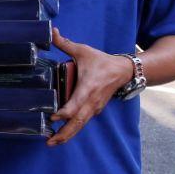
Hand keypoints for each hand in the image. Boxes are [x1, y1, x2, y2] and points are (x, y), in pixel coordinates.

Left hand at [47, 29, 132, 146]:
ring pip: (81, 125)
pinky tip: (62, 135)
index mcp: (88, 87)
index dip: (64, 112)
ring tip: (53, 143)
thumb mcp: (83, 50)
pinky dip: (73, 129)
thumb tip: (52, 30)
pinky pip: (83, 122)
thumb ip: (65, 43)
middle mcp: (92, 101)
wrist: (125, 70)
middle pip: (78, 122)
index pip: (75, 104)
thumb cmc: (102, 61)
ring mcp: (95, 107)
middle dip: (64, 133)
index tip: (52, 117)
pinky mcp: (95, 109)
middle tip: (49, 142)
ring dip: (68, 134)